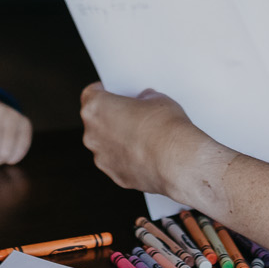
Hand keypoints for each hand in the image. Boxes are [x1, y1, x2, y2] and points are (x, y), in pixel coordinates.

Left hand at [79, 82, 226, 203]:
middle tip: (133, 114)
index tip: (113, 92)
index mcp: (96, 109)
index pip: (91, 94)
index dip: (104, 91)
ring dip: (118, 139)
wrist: (178, 161)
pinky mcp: (114, 175)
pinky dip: (127, 158)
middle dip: (112, 117)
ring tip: (143, 136)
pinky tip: (146, 153)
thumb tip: (145, 102)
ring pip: (105, 144)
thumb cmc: (165, 129)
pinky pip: (117, 162)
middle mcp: (92, 134)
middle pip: (96, 120)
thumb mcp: (158, 99)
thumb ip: (144, 99)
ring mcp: (101, 157)